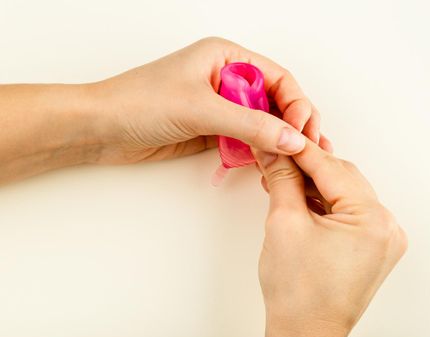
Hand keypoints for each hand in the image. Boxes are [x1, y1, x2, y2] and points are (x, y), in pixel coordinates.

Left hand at [87, 37, 324, 163]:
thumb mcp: (202, 109)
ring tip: (295, 162)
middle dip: (293, 125)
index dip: (297, 104)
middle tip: (307, 149)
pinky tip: (266, 166)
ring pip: (261, 123)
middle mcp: (226, 78)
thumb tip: (293, 139)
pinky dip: (257, 153)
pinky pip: (244, 141)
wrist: (101, 128)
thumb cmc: (139, 102)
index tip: (304, 131)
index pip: (279, 79)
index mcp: (227, 57)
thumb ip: (251, 125)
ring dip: (277, 142)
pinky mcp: (211, 130)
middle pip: (275, 102)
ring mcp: (219, 106)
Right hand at [252, 141, 407, 336]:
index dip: (300, 149)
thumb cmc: (298, 295)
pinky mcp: (373, 248)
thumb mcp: (284, 223)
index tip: (279, 134)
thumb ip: (282, 178)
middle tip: (277, 154)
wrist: (304, 336)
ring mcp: (383, 240)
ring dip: (313, 184)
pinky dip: (324, 203)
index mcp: (374, 221)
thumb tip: (274, 149)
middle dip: (306, 166)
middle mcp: (387, 228)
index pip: (332, 168)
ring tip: (281, 177)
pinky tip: (299, 196)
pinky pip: (347, 212)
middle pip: (342, 178)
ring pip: (344, 194)